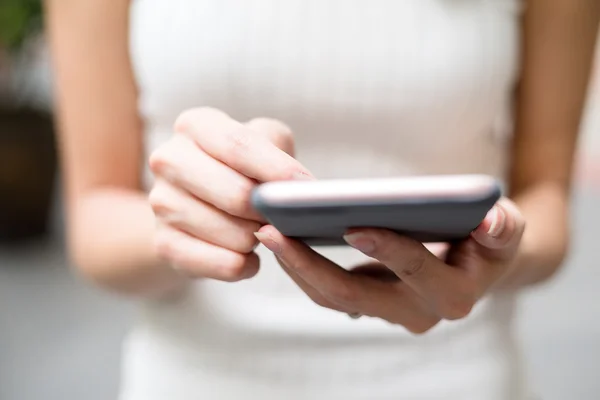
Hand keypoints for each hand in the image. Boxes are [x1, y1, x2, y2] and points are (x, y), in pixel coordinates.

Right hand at [148, 107, 310, 280]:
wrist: (196, 201)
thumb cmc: (240, 166)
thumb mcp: (263, 141)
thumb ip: (280, 150)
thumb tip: (299, 187)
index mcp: (194, 125)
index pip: (239, 145)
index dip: (277, 169)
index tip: (306, 188)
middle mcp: (169, 160)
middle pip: (236, 194)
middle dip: (269, 212)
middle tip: (283, 217)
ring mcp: (160, 203)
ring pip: (233, 234)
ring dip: (257, 239)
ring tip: (259, 232)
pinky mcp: (163, 243)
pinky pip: (220, 264)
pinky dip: (243, 266)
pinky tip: (247, 258)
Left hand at [255, 198, 524, 332]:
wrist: (476, 266)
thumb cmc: (489, 241)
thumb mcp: (505, 230)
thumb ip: (503, 226)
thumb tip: (491, 219)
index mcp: (452, 294)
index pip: (414, 273)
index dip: (386, 250)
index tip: (351, 226)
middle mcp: (416, 312)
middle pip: (352, 294)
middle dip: (309, 265)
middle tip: (273, 230)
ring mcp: (387, 310)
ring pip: (329, 296)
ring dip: (295, 265)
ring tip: (266, 229)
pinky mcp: (367, 300)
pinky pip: (326, 289)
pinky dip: (301, 265)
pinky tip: (281, 236)